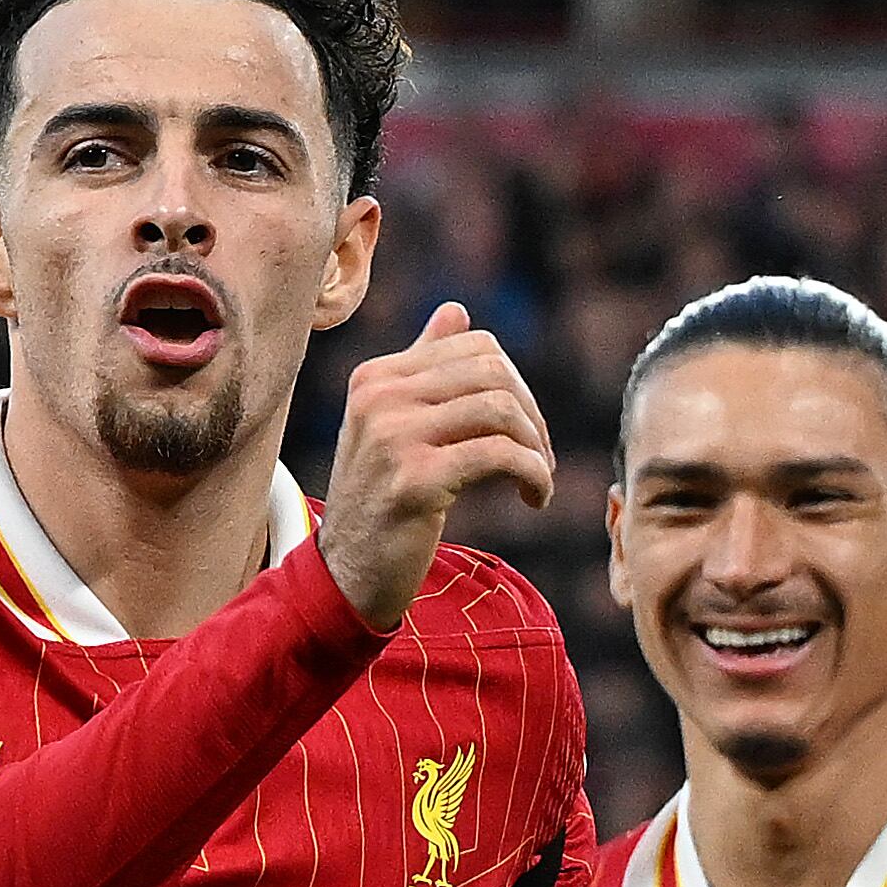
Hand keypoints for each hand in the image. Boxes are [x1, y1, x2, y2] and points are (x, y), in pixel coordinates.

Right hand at [319, 300, 555, 628]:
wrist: (347, 574)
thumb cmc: (378, 500)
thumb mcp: (391, 427)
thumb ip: (422, 368)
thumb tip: (456, 312)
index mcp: (374, 377)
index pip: (473, 345)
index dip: (515, 384)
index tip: (523, 429)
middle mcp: (377, 398)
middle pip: (492, 371)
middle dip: (531, 414)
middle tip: (539, 457)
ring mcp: (392, 438)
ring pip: (500, 409)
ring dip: (536, 447)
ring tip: (536, 478)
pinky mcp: (414, 481)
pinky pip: (500, 456)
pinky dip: (533, 475)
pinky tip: (534, 498)